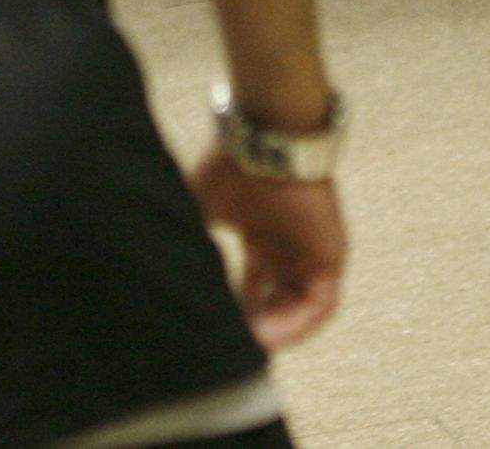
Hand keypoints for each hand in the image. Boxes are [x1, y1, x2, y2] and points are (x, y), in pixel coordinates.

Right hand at [190, 146, 346, 350]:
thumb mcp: (200, 209)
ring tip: (247, 347)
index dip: (234, 311)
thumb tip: (159, 266)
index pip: (252, 287)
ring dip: (274, 331)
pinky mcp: (330, 259)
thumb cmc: (232, 167)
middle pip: (273, 302)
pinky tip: (270, 335)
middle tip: (228, 344)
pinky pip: (319, 306)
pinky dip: (296, 324)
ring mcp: (310, 255)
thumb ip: (191, 237)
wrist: (266, 143)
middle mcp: (286, 250)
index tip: (212, 327)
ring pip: (296, 309)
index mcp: (260, 238)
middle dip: (252, 326)